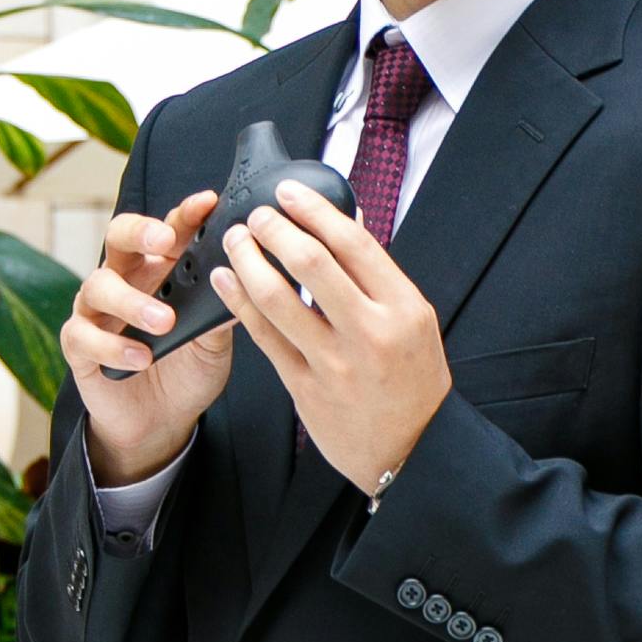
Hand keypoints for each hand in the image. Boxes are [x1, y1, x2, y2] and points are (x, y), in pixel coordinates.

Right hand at [62, 189, 234, 478]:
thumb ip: (221, 315)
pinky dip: (113, 346)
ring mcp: (98, 311)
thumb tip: (246, 283)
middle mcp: (125, 280)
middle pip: (119, 236)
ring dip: (133, 302)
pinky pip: (85, 336)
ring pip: (99, 286)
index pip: (170, 231)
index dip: (185, 215)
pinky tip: (141, 359)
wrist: (161, 425)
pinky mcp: (79, 346)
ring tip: (164, 322)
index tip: (209, 204)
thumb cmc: (187, 373)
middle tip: (166, 242)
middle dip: (140, 231)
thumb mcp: (214, 345)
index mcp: (160, 271)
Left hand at [215, 183, 449, 494]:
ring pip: (277, 299)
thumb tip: (346, 220)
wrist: (411, 450)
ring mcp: (335, 364)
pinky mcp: (306, 389)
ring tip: (235, 241)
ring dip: (247, 261)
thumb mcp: (415, 321)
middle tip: (256, 216)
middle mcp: (370, 333)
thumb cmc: (412, 380)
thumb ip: (378, 275)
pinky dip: (240, 302)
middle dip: (274, 229)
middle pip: (311, 263)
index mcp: (402, 308)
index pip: (353, 243)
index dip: (314, 209)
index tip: (289, 191)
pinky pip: (264, 337)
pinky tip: (226, 281)